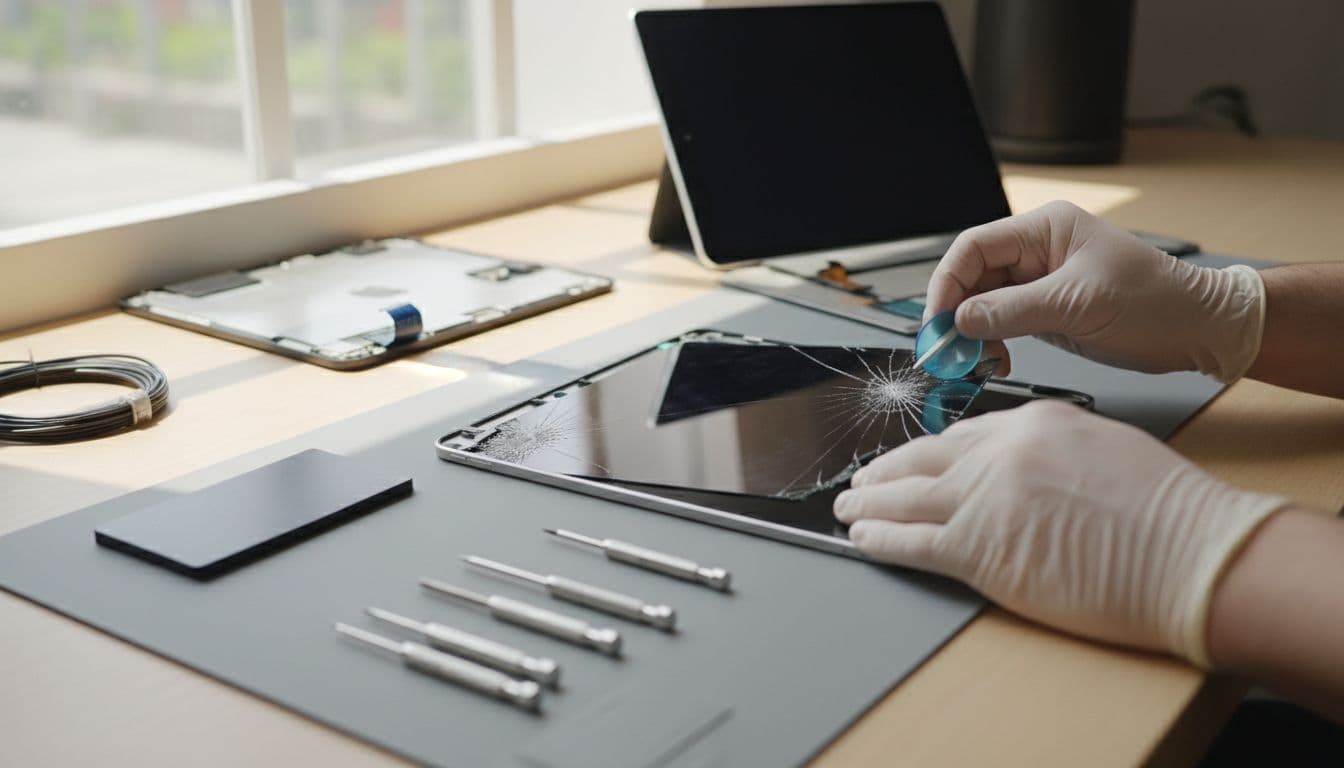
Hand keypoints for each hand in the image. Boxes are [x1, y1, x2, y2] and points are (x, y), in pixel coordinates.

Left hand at [834, 401, 1285, 665]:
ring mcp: (983, 500)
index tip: (912, 461)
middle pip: (922, 460)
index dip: (929, 453)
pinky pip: (911, 541)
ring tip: (847, 506)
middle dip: (885, 471)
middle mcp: (998, 454)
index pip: (962, 435)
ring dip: (868, 503)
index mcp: (1031, 422)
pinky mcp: (978, 549)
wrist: (1189, 550)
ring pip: (904, 498)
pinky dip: (880, 540)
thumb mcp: (1104, 448)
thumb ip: (1053, 451)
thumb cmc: (1167, 511)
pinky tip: (863, 538)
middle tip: (862, 479)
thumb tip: (1026, 468)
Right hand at [926, 201, 1265, 380]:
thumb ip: (1013, 311)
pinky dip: (992, 345)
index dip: (947, 284)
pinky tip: (997, 361)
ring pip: (983, 305)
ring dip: (973, 335)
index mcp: (1045, 230)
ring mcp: (1041, 283)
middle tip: (947, 351)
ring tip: (976, 362)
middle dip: (956, 315)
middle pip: (973, 278)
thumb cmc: (1157, 301)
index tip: (938, 322)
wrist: (1200, 330)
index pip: (974, 249)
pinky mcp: (1047, 312)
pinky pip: (1002, 325)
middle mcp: (1037, 252)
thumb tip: (961, 321)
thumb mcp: (1079, 304)